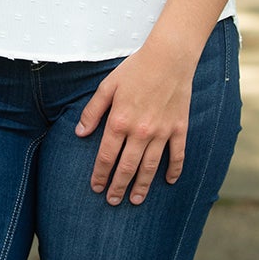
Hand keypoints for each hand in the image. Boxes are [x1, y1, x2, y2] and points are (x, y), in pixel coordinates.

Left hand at [75, 35, 195, 205]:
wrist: (169, 57)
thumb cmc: (135, 69)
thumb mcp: (108, 86)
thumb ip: (92, 111)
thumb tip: (80, 134)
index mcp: (119, 121)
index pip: (106, 157)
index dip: (100, 175)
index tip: (96, 187)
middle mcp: (140, 132)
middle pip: (126, 167)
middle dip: (118, 187)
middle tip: (112, 201)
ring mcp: (162, 132)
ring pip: (150, 167)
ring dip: (142, 186)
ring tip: (135, 200)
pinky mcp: (179, 128)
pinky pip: (177, 155)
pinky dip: (173, 170)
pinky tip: (169, 181)